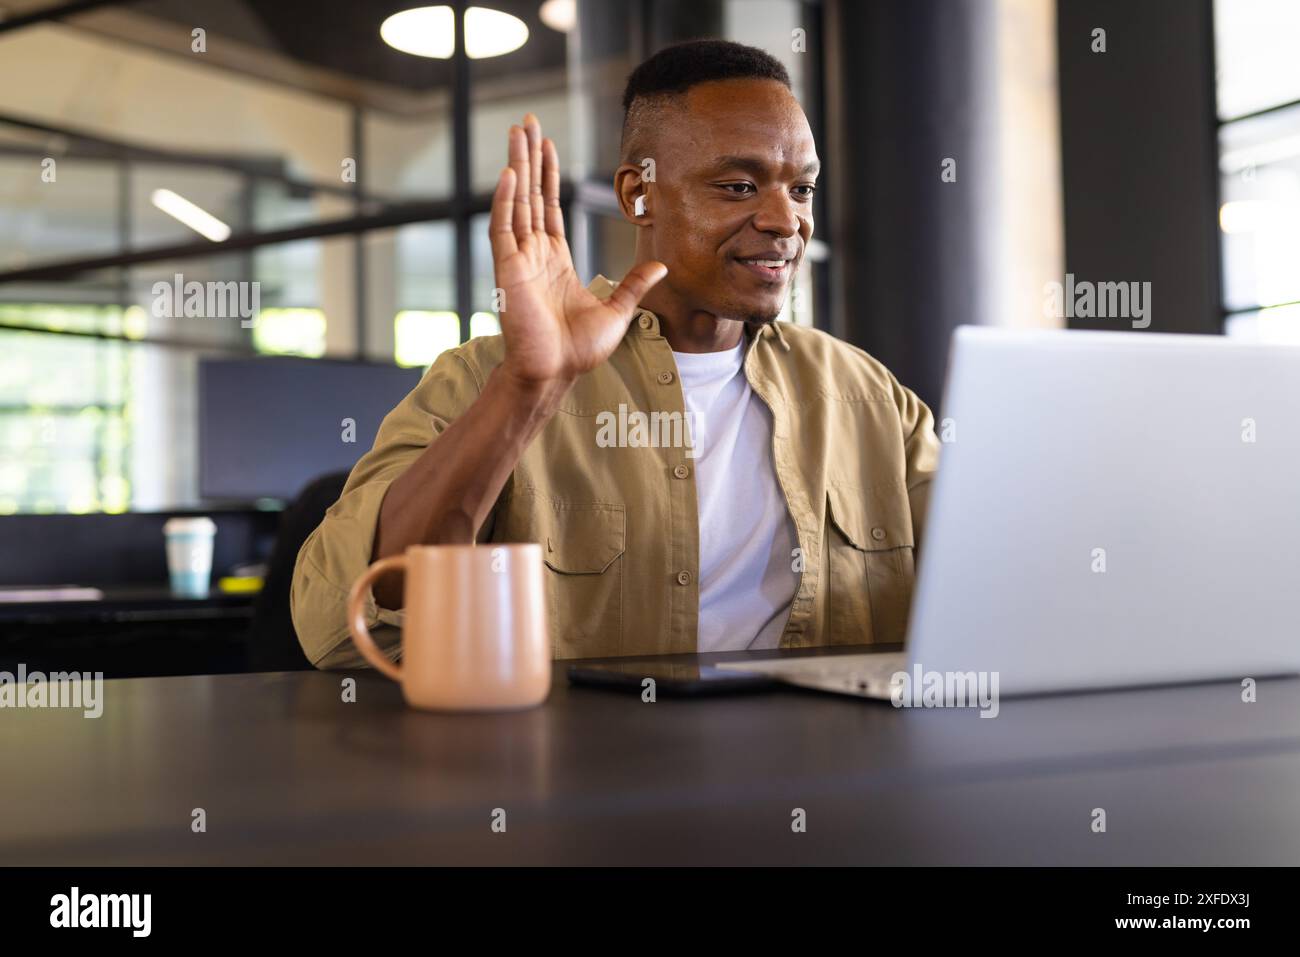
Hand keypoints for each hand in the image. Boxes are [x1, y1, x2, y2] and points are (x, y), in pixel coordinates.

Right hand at [489, 113, 666, 388]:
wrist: (555, 373)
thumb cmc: (578, 350)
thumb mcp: (618, 311)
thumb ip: (635, 284)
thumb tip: (662, 264)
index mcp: (555, 262)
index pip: (549, 208)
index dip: (547, 176)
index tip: (546, 145)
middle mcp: (534, 255)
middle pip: (530, 194)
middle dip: (528, 157)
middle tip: (525, 121)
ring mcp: (519, 260)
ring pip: (516, 202)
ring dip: (516, 166)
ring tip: (516, 132)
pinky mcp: (508, 270)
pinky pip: (504, 228)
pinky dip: (505, 200)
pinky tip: (509, 173)